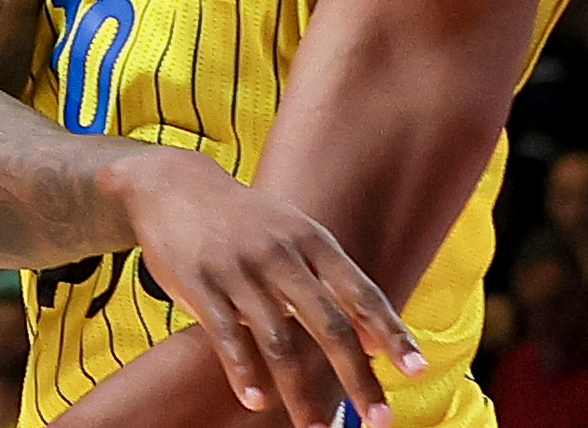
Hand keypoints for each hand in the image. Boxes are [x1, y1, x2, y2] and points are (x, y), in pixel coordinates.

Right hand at [109, 145, 423, 427]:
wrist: (171, 184)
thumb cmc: (245, 219)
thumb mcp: (295, 233)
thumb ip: (335, 283)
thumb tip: (378, 343)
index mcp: (311, 240)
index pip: (362, 293)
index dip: (392, 333)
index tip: (417, 370)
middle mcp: (279, 255)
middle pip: (329, 325)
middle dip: (357, 377)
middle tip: (379, 419)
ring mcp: (238, 269)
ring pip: (278, 342)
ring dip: (299, 392)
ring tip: (315, 427)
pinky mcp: (198, 283)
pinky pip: (226, 337)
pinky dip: (244, 373)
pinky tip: (255, 401)